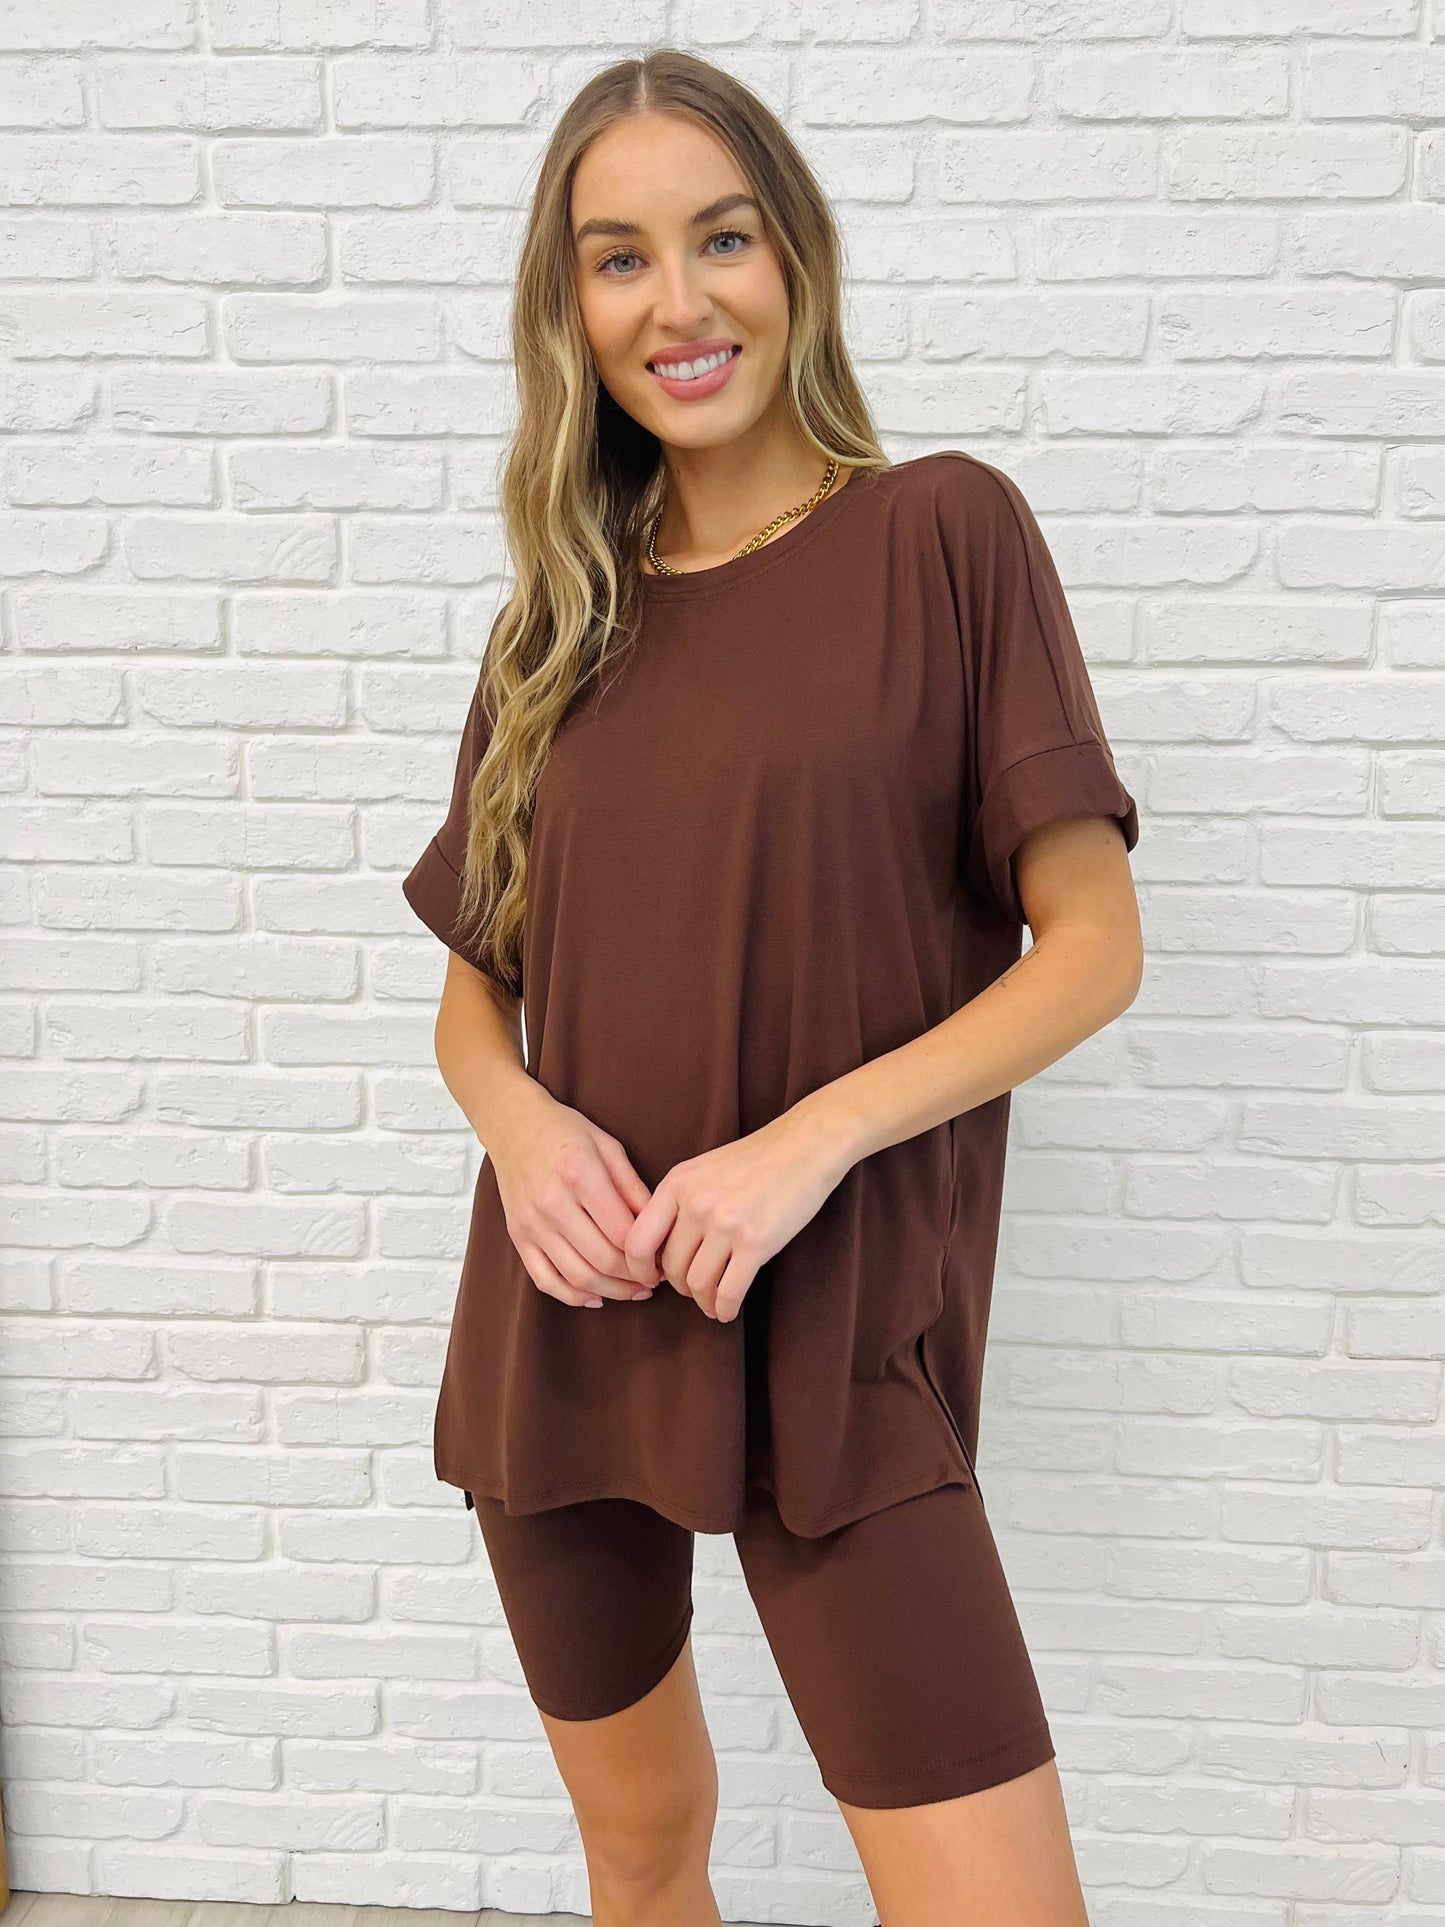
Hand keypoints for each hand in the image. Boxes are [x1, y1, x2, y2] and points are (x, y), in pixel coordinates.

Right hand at [488, 1087, 657, 1309]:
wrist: (513, 1125)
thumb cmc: (565, 1131)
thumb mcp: (608, 1147)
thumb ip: (633, 1188)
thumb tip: (659, 1227)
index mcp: (580, 1175)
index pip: (622, 1232)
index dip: (649, 1254)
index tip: (664, 1259)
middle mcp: (552, 1203)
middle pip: (602, 1259)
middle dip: (635, 1278)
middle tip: (654, 1280)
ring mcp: (531, 1224)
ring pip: (576, 1277)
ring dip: (611, 1292)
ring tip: (633, 1291)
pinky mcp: (518, 1236)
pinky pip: (545, 1280)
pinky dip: (573, 1296)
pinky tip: (596, 1297)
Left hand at [621, 1106, 852, 1322]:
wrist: (804, 1146)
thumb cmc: (754, 1160)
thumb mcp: (702, 1170)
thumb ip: (677, 1203)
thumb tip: (657, 1252)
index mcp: (677, 1184)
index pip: (637, 1241)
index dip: (638, 1269)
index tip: (651, 1279)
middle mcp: (696, 1204)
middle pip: (670, 1267)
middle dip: (679, 1286)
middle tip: (692, 1289)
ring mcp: (725, 1224)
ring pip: (697, 1283)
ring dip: (703, 1300)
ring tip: (711, 1301)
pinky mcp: (756, 1242)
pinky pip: (729, 1292)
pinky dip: (725, 1309)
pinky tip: (728, 1311)